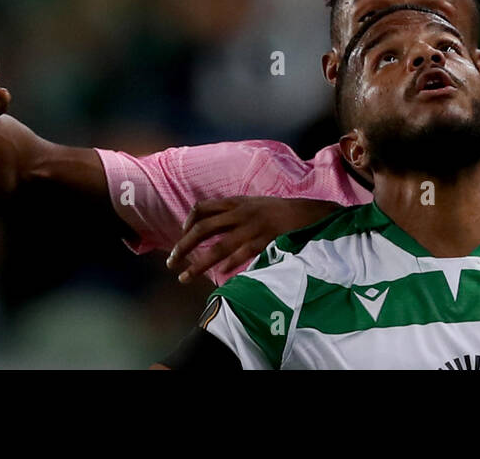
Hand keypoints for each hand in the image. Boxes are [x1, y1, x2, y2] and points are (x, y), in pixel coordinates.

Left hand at [167, 197, 341, 283]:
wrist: (309, 213)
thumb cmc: (280, 212)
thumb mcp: (254, 204)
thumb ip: (234, 212)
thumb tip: (212, 226)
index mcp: (237, 202)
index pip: (202, 208)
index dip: (187, 223)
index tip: (181, 237)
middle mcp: (241, 213)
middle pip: (203, 229)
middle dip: (183, 247)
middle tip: (171, 262)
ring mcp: (252, 227)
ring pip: (218, 247)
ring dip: (198, 264)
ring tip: (184, 277)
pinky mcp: (264, 240)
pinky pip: (241, 254)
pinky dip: (228, 265)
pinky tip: (218, 276)